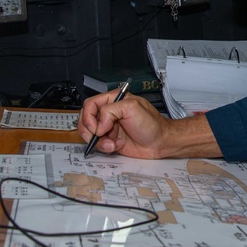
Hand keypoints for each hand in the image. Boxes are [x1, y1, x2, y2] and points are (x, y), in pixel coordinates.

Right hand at [77, 92, 221, 158]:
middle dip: (89, 130)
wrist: (160, 142)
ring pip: (90, 134)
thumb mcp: (132, 108)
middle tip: (98, 136)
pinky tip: (117, 145)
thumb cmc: (151, 124)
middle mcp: (110, 112)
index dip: (89, 117)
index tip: (96, 128)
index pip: (90, 104)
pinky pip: (98, 144)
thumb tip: (98, 125)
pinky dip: (105, 147)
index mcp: (114, 100)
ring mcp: (109, 127)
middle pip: (86, 119)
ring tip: (112, 143)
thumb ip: (110, 111)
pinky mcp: (110, 139)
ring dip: (99, 141)